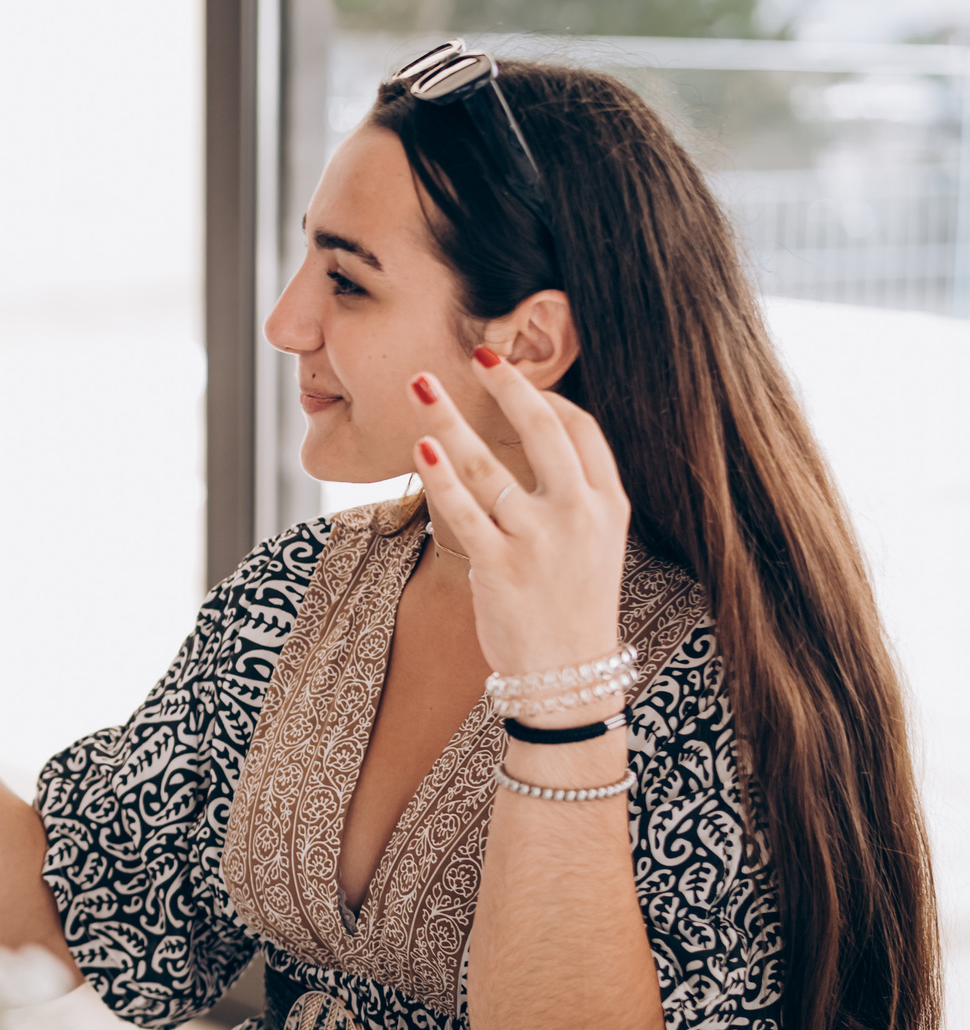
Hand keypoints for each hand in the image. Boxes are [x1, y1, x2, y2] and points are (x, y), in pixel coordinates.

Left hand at [412, 354, 629, 719]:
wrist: (570, 678)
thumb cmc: (573, 605)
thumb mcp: (598, 544)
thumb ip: (574, 495)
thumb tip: (537, 442)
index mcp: (609, 505)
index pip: (582, 431)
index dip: (546, 397)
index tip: (512, 376)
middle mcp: (578, 517)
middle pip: (543, 431)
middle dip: (508, 385)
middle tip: (475, 351)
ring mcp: (539, 542)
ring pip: (489, 467)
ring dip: (450, 420)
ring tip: (420, 386)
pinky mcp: (500, 569)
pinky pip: (462, 512)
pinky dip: (439, 477)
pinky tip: (420, 447)